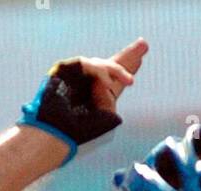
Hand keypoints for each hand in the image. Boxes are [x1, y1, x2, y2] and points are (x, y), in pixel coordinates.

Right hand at [18, 38, 147, 159]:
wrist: (57, 134)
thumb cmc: (79, 135)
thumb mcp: (105, 121)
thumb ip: (109, 100)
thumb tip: (105, 80)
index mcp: (98, 100)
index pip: (115, 82)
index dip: (126, 70)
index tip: (140, 59)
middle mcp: (88, 86)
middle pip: (109, 66)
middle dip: (127, 57)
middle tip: (144, 45)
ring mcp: (76, 77)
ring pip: (101, 65)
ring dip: (117, 70)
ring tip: (130, 81)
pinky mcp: (65, 70)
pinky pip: (87, 64)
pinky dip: (99, 72)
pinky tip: (108, 81)